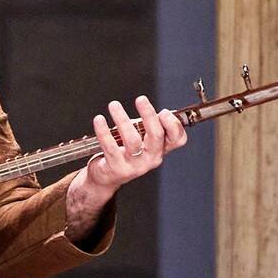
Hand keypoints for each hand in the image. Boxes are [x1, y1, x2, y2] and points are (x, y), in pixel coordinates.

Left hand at [66, 95, 188, 237]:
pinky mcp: (116, 168)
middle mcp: (151, 159)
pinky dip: (103, 131)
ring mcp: (134, 166)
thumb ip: (146, 127)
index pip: (178, 140)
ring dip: (122, 119)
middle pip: (156, 136)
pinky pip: (110, 147)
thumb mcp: (140, 141)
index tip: (163, 111)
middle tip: (140, 99)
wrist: (105, 178)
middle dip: (149, 115)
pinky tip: (99, 119)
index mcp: (160, 151)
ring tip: (114, 105)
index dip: (174, 125)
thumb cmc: (123, 154)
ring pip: (132, 139)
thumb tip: (146, 107)